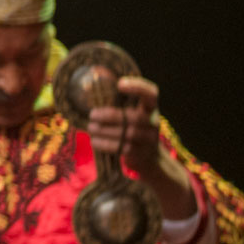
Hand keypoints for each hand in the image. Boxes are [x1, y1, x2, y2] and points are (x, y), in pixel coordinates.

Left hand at [84, 76, 194, 218]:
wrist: (150, 159)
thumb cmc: (133, 130)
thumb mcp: (132, 115)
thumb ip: (119, 104)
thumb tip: (89, 88)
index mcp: (151, 109)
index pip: (151, 94)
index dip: (138, 87)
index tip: (119, 84)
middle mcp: (153, 122)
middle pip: (132, 117)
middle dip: (108, 115)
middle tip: (91, 115)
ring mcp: (149, 139)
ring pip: (125, 133)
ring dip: (103, 130)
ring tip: (90, 128)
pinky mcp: (140, 154)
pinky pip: (120, 147)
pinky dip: (103, 144)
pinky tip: (94, 141)